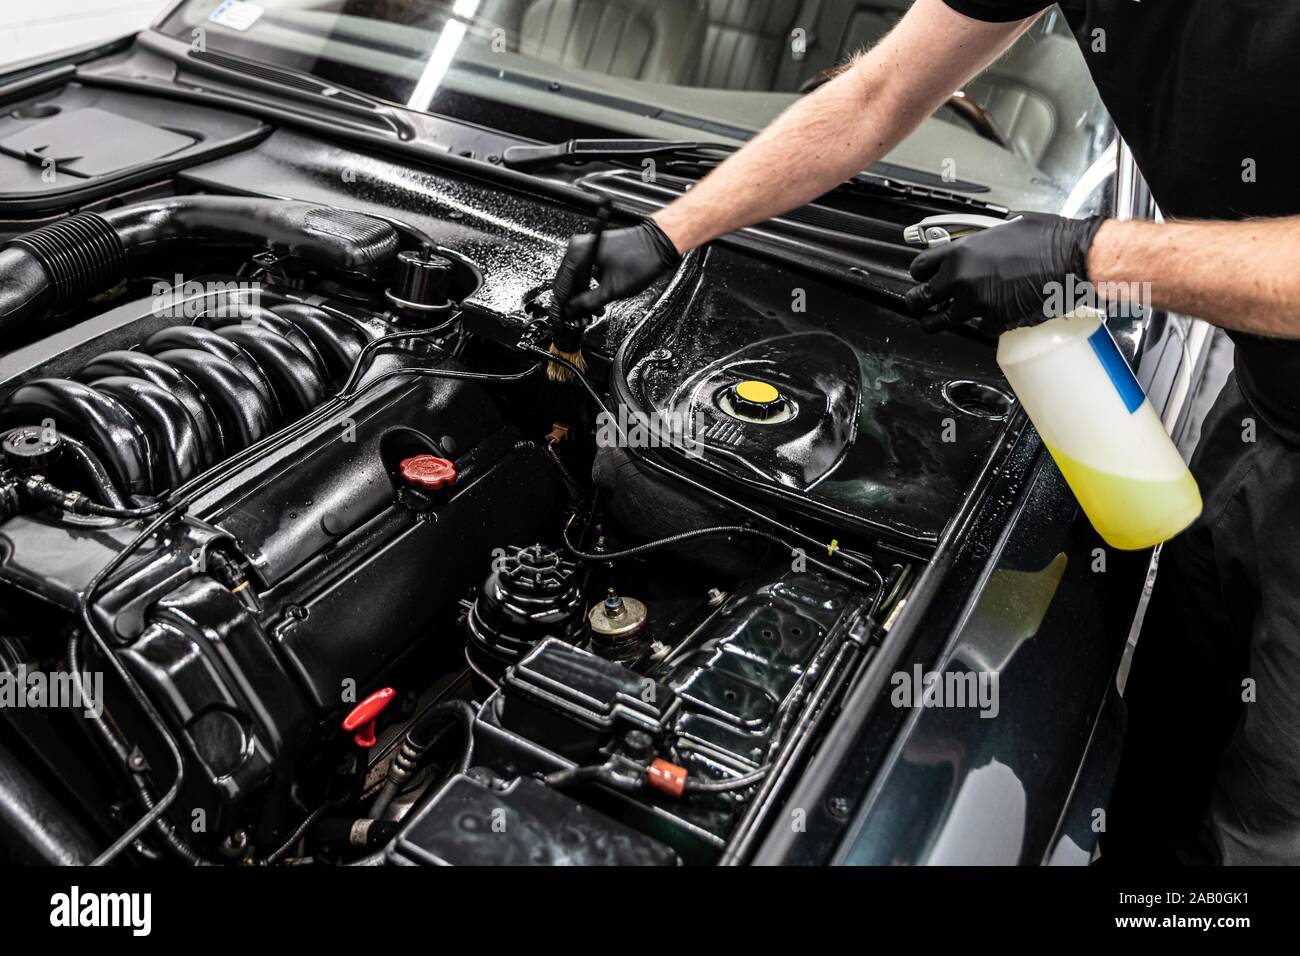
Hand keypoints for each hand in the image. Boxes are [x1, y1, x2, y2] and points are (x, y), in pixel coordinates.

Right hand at [553, 219, 681, 317]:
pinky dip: (587, 287)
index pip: (560, 286)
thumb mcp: (612, 289)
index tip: (560, 321)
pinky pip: (584, 272)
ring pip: (575, 279)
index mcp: (578, 253)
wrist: (658, 244)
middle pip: (565, 282)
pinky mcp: (594, 251)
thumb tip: (572, 311)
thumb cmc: (642, 258)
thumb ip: (588, 302)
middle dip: (570, 303)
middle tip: (575, 320)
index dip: (560, 308)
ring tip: (588, 313)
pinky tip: (594, 301)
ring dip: (580, 297)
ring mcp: (586, 247)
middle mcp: (578, 247)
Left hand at [904, 213, 1106, 334]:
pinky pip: (979, 327)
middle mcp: (962, 279)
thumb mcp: (1003, 229)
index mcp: (961, 252)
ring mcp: (976, 304)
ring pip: (940, 321)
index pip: (919, 268)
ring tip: (936, 320)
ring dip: (936, 320)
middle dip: (918, 302)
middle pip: (920, 299)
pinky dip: (985, 322)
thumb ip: (979, 242)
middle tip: (920, 304)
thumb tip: (974, 246)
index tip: (921, 279)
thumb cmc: (1048, 240)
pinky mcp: (994, 323)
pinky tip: (993, 311)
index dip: (919, 275)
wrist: (1072, 260)